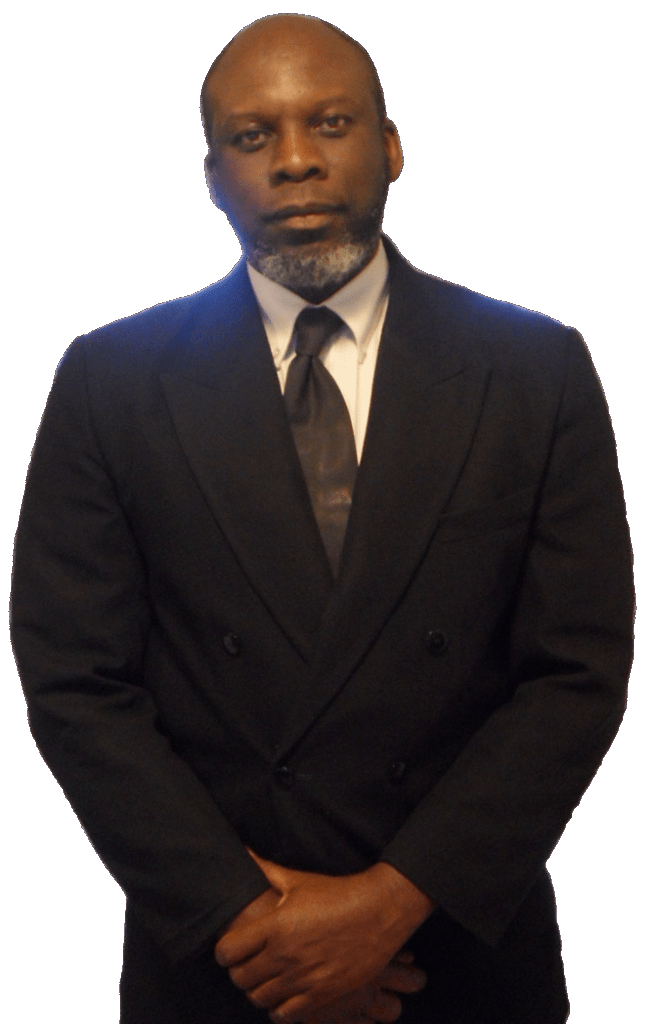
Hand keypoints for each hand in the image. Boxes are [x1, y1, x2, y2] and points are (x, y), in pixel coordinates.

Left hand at [214, 850, 432, 1022]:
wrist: (379, 912)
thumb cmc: (337, 893)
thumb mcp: (299, 880)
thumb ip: (266, 870)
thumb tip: (244, 850)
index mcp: (275, 926)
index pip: (227, 952)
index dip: (225, 951)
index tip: (232, 947)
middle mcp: (284, 955)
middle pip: (240, 979)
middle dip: (239, 972)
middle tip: (249, 963)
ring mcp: (303, 978)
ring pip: (259, 999)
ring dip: (258, 990)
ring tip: (266, 979)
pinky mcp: (321, 995)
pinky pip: (285, 1016)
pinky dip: (278, 1009)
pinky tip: (284, 995)